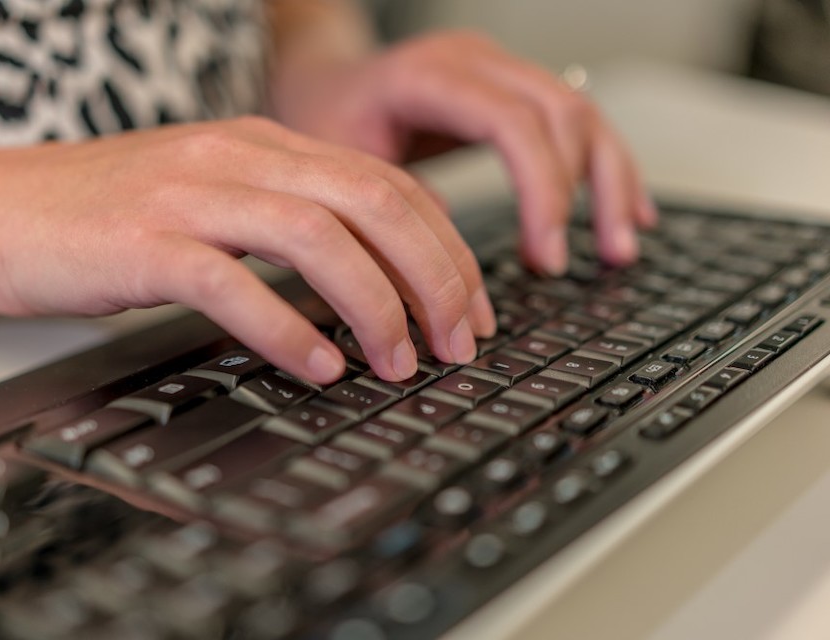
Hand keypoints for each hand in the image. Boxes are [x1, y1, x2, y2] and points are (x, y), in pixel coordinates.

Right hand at [0, 117, 494, 383]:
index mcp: (263, 145)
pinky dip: (289, 330)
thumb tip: (365, 284)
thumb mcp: (211, 201)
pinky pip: (235, 284)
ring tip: (400, 362)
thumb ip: (284, 225)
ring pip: (318, 237)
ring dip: (376, 306)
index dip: (446, 249)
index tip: (470, 308)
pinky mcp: (143, 244)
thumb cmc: (102, 216)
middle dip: (434, 278)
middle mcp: (237, 157)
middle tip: (458, 342)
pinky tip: (318, 369)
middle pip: (373, 203)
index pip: (387, 184)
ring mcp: (190, 196)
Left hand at [272, 30, 657, 274]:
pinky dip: (604, 168)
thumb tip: (440, 277)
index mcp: (429, 74)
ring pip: (582, 115)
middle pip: (562, 113)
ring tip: (620, 247)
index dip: (541, 190)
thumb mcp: (339, 166)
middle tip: (585, 262)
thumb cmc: (325, 119)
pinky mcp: (512, 90)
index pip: (512, 122)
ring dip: (610, 183)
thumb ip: (388, 210)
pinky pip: (576, 122)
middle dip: (584, 194)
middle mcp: (475, 61)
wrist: (325, 83)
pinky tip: (626, 208)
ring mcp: (500, 69)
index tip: (545, 257)